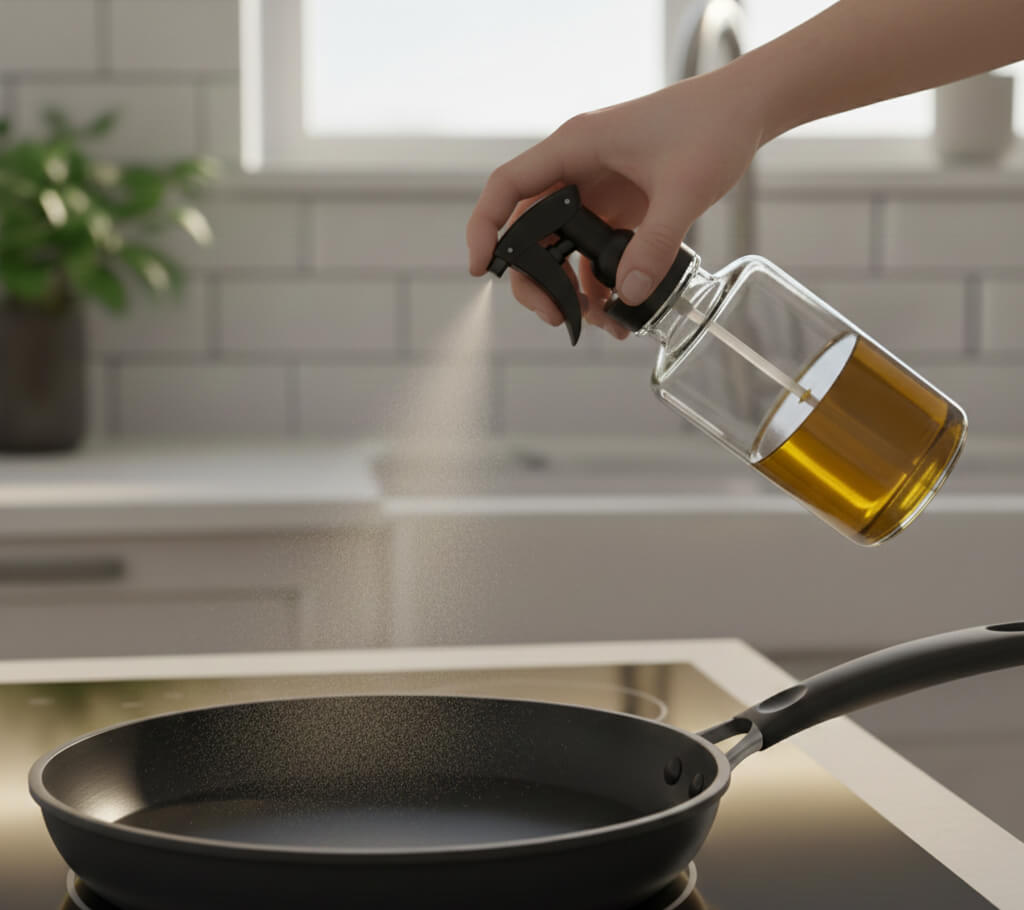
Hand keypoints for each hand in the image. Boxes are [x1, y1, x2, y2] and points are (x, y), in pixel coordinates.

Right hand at [466, 62, 765, 338]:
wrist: (746, 110)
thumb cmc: (711, 127)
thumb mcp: (683, 189)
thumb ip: (654, 244)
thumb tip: (629, 296)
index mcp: (575, 147)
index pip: (508, 187)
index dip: (485, 228)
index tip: (478, 268)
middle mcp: (577, 169)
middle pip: (529, 229)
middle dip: (534, 278)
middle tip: (555, 316)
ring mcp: (596, 190)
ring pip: (560, 246)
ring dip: (568, 286)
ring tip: (592, 321)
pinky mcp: (617, 208)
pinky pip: (593, 251)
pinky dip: (598, 282)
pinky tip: (618, 307)